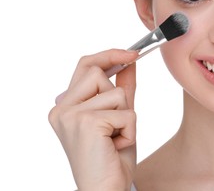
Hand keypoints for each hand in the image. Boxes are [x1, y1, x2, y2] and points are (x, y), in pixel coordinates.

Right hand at [49, 49, 137, 190]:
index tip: (132, 54)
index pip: (86, 66)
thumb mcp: (118, 117)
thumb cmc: (110, 157)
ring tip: (113, 138)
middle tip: (114, 125)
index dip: (109, 55)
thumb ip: (122, 89)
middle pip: (99, 74)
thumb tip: (130, 63)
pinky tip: (116, 146)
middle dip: (117, 97)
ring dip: (126, 117)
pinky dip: (130, 130)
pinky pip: (126, 112)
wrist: (106, 189)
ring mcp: (71, 115)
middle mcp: (62, 108)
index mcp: (65, 106)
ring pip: (117, 92)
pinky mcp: (86, 122)